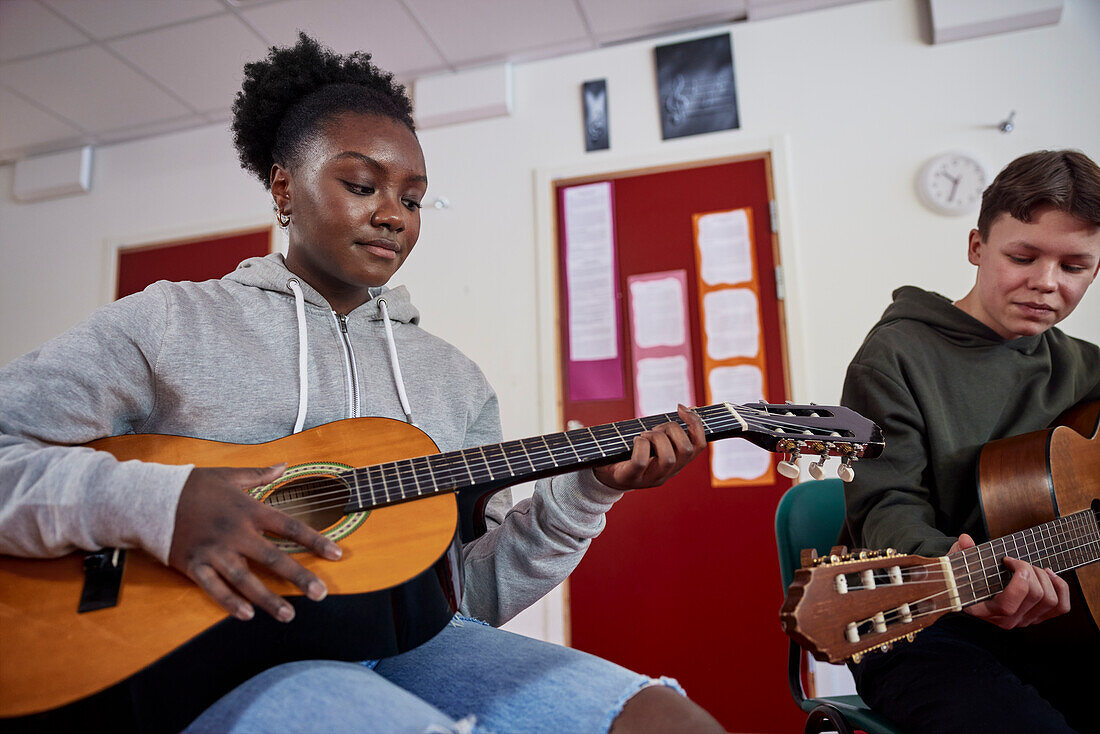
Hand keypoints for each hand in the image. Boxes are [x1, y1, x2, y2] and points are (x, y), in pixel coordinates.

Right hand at [168, 464, 342, 622]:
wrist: (150, 497)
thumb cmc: (193, 485)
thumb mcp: (229, 475)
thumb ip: (259, 474)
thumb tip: (284, 465)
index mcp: (248, 510)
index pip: (289, 527)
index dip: (315, 541)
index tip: (337, 554)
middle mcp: (235, 532)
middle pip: (273, 558)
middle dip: (299, 577)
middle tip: (321, 594)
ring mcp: (214, 551)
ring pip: (246, 580)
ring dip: (268, 599)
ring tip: (289, 615)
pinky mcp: (193, 565)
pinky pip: (214, 588)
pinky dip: (230, 603)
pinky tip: (247, 615)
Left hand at [592, 405, 705, 490]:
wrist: (604, 472)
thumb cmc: (631, 451)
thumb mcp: (654, 439)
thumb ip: (670, 428)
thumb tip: (691, 408)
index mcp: (676, 463)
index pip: (699, 445)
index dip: (696, 424)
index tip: (681, 408)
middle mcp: (667, 473)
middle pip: (686, 450)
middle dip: (672, 430)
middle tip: (655, 428)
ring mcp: (649, 479)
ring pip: (668, 458)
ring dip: (656, 438)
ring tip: (644, 435)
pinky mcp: (630, 478)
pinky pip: (640, 462)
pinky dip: (640, 445)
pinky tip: (635, 440)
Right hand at [950, 533, 1069, 628]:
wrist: (970, 595)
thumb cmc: (964, 580)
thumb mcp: (957, 566)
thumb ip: (960, 553)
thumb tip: (966, 540)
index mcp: (985, 612)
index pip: (1008, 606)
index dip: (1018, 579)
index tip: (1007, 560)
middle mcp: (1007, 621)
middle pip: (1036, 596)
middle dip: (1030, 570)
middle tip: (1016, 561)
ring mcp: (1024, 620)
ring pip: (1050, 600)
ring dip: (1044, 577)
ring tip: (1030, 567)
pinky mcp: (1037, 617)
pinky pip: (1061, 607)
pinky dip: (1060, 587)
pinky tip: (1048, 574)